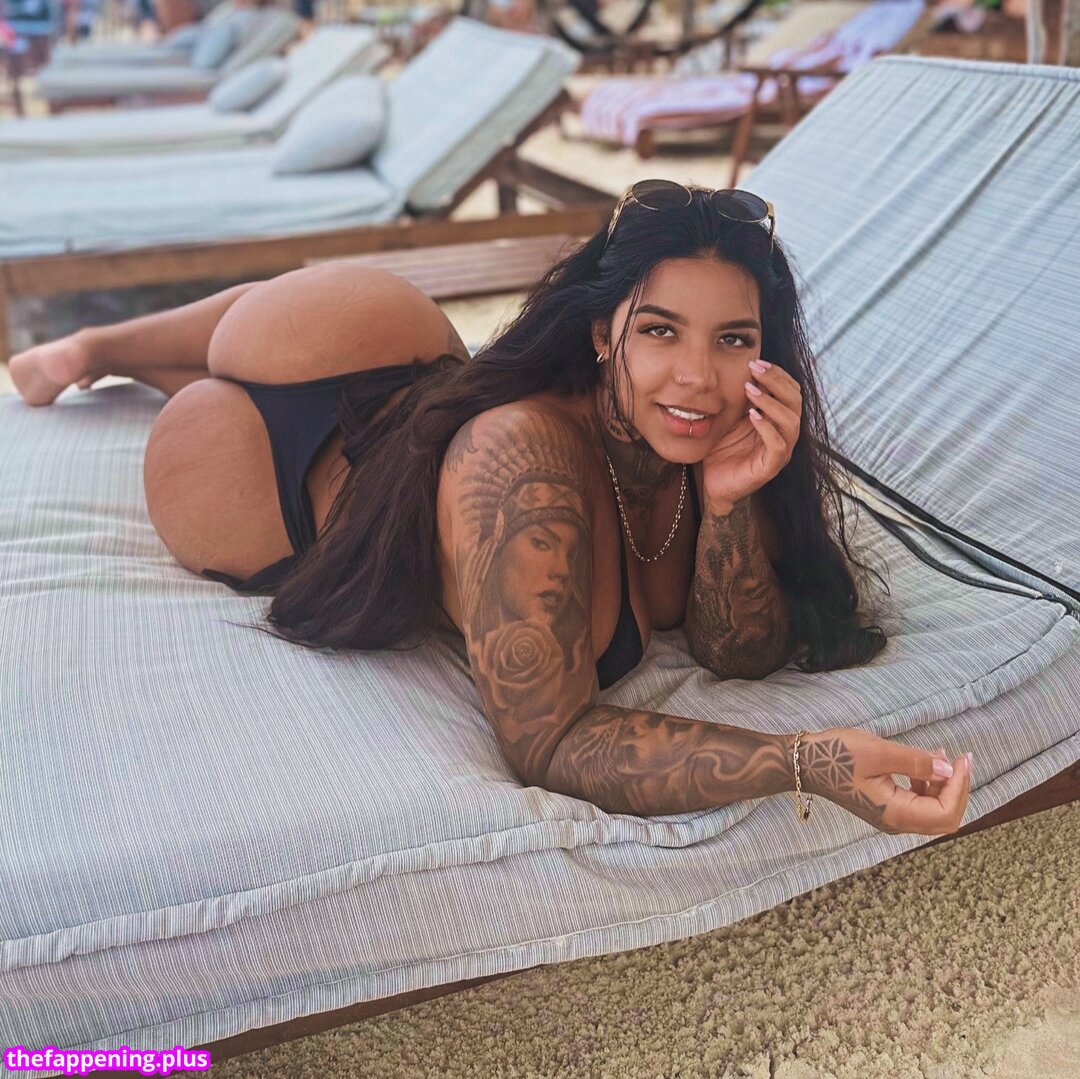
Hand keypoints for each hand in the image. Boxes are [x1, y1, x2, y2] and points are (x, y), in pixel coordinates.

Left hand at [701, 359, 802, 511]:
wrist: (710, 481)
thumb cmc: (721, 447)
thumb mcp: (731, 415)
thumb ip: (741, 395)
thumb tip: (743, 365)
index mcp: (778, 418)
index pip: (790, 390)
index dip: (777, 374)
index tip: (756, 361)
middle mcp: (784, 433)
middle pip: (795, 401)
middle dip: (776, 381)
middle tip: (755, 369)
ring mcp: (781, 451)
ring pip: (791, 422)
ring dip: (771, 402)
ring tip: (750, 390)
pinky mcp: (771, 467)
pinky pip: (778, 445)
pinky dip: (767, 428)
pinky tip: (752, 416)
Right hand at [799, 727, 972, 836]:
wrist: (805, 762)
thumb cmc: (837, 755)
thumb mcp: (878, 752)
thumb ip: (915, 762)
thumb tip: (949, 769)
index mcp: (895, 813)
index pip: (945, 813)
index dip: (960, 787)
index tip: (962, 758)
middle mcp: (895, 822)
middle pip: (944, 819)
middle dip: (958, 789)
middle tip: (961, 758)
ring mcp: (890, 816)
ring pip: (933, 812)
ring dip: (945, 787)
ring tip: (942, 757)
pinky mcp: (885, 807)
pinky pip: (919, 805)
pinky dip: (929, 787)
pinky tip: (924, 766)